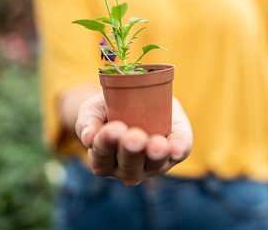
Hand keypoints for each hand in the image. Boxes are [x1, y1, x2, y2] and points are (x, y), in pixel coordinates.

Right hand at [75, 92, 192, 185]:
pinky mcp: (174, 152)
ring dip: (156, 155)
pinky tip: (178, 147)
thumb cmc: (109, 108)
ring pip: (155, 165)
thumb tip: (88, 137)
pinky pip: (179, 153)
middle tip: (134, 137)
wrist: (136, 98)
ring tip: (157, 144)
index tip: (113, 129)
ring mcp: (152, 165)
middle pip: (129, 167)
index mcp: (103, 160)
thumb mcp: (93, 108)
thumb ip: (88, 120)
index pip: (102, 158)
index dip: (106, 144)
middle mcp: (127, 170)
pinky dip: (179, 150)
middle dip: (132, 152)